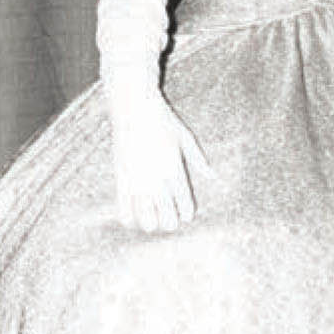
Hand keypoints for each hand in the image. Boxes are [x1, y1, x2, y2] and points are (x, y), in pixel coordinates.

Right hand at [108, 86, 213, 232]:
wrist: (134, 108)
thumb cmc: (163, 120)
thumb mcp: (185, 137)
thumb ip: (198, 159)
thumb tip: (213, 175)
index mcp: (175, 168)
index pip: (183, 200)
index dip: (185, 212)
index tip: (186, 217)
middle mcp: (156, 176)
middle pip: (165, 211)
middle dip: (169, 221)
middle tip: (170, 224)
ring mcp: (137, 177)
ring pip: (144, 212)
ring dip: (150, 222)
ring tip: (153, 225)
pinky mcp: (120, 175)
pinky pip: (123, 204)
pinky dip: (127, 216)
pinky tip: (131, 221)